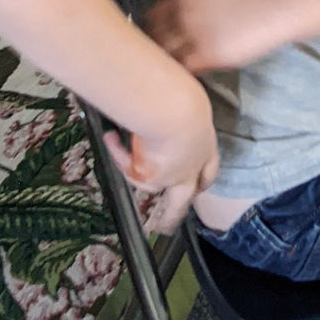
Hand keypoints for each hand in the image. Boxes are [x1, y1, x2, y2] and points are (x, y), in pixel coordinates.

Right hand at [102, 89, 218, 234]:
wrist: (179, 114)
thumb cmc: (189, 99)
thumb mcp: (192, 103)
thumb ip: (184, 109)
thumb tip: (174, 94)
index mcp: (207, 146)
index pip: (209, 168)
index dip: (203, 177)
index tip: (201, 184)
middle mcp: (191, 167)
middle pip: (184, 198)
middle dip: (176, 213)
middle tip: (168, 225)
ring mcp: (171, 176)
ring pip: (154, 189)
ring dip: (140, 184)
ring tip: (130, 186)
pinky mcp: (151, 177)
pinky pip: (130, 169)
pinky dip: (118, 153)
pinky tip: (110, 137)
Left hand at [144, 0, 287, 75]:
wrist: (270, 15)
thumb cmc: (242, 11)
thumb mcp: (209, 2)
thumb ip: (185, 13)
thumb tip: (164, 33)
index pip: (150, 18)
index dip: (147, 34)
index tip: (148, 45)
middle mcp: (184, 15)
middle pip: (152, 39)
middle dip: (151, 53)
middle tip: (152, 67)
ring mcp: (195, 34)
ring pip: (164, 57)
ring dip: (162, 67)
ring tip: (164, 78)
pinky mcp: (207, 54)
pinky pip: (182, 70)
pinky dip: (180, 76)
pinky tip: (183, 81)